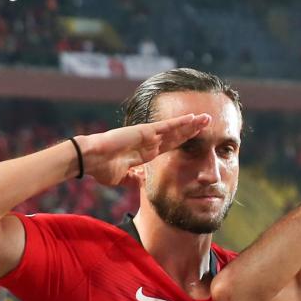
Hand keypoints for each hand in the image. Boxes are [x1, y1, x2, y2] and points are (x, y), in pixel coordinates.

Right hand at [76, 113, 211, 186]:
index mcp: (146, 152)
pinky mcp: (145, 131)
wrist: (91, 159)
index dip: (185, 141)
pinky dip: (181, 122)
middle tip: (209, 124)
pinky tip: (193, 118)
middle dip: (193, 130)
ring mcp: (148, 135)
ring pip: (176, 128)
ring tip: (208, 118)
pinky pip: (167, 126)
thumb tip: (142, 183)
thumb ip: (135, 178)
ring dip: (192, 124)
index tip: (198, 138)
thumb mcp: (124, 177)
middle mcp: (149, 142)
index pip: (171, 146)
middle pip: (177, 135)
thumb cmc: (102, 168)